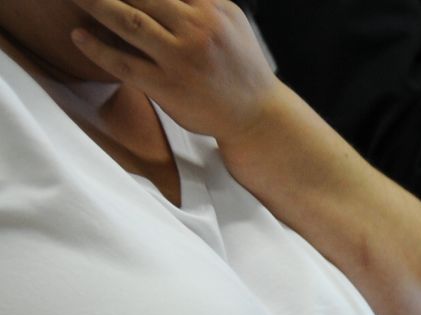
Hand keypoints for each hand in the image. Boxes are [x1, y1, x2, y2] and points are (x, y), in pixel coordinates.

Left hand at [70, 0, 281, 141]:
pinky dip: (97, 48)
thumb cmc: (241, 67)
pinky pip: (124, 63)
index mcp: (213, 8)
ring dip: (94, 4)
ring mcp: (181, 58)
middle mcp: (198, 29)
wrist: (259, 116)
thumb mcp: (231, 22)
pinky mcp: (168, 86)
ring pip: (128, 21)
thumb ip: (200, 1)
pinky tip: (78, 36)